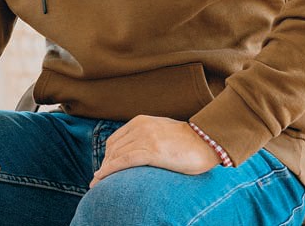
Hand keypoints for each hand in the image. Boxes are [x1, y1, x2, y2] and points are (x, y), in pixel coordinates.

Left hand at [89, 115, 221, 187]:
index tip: (104, 169)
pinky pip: (124, 161)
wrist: (207, 140)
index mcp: (141, 121)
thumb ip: (147, 136)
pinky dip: (110, 171)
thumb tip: (137, 151)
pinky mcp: (152, 151)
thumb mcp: (162, 131)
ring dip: (104, 171)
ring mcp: (146, 138)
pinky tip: (103, 178)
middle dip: (104, 165)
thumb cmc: (188, 141)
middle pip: (113, 148)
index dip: (107, 156)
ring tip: (97, 184)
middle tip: (99, 180)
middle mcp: (140, 127)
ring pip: (116, 155)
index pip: (115, 140)